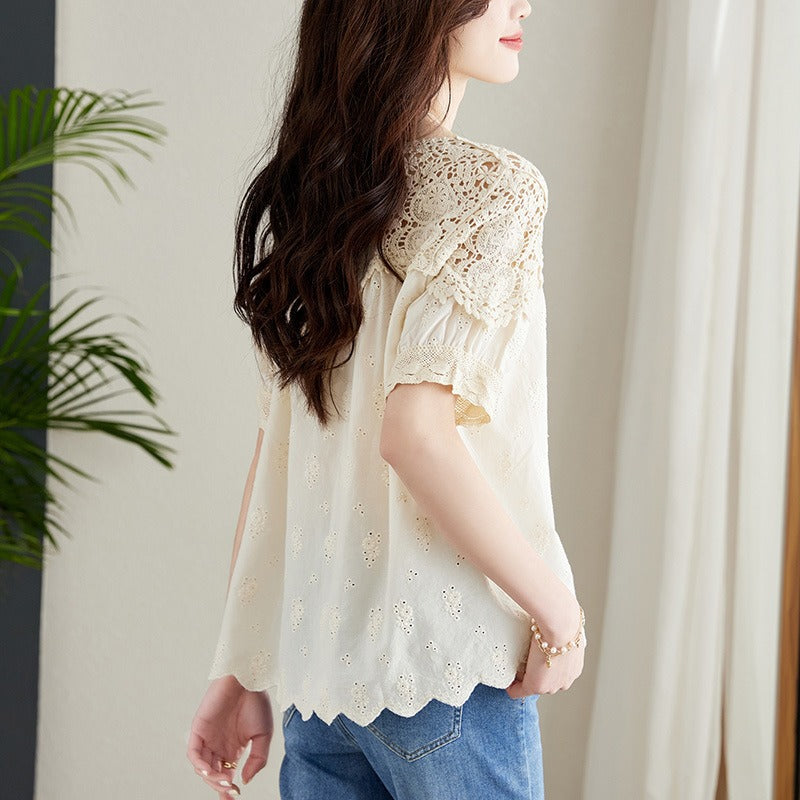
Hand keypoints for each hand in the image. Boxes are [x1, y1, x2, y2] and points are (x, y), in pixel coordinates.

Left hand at [187, 675, 273, 795]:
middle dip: (221, 787)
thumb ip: (258, 760)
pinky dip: (199, 765)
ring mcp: (208, 738)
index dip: (228, 790)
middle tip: (231, 792)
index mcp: (233, 748)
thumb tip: (244, 780)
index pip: (227, 775)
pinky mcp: (198, 728)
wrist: (249, 678)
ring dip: (211, 778)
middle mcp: (219, 745)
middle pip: (214, 775)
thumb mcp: (264, 736)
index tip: (234, 798)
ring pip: (203, 767)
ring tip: (224, 781)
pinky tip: (209, 771)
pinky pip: (193, 753)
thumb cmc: (257, 702)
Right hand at [505, 603, 584, 698]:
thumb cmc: (562, 619)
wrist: (560, 624)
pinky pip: (519, 691)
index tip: (533, 659)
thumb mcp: (564, 629)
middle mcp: (565, 680)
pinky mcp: (536, 686)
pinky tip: (506, 684)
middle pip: (547, 683)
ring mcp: (551, 686)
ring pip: (535, 686)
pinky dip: (513, 688)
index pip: (556, 673)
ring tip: (515, 667)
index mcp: (573, 667)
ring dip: (525, 678)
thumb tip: (553, 622)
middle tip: (523, 661)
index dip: (543, 666)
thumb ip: (559, 633)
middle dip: (535, 674)